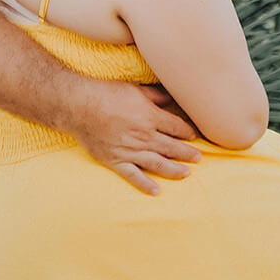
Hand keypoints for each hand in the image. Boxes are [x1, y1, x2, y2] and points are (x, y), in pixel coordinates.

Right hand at [68, 79, 201, 195]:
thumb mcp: (135, 89)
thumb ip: (155, 95)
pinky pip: (133, 176)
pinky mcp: (116, 161)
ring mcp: (130, 151)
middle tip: (199, 158)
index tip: (194, 135)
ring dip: (174, 169)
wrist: (80, 105)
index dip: (187, 132)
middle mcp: (143, 136)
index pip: (175, 127)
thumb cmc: (107, 93)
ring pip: (157, 163)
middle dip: (187, 153)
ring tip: (187, 173)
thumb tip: (171, 96)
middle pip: (171, 147)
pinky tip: (157, 190)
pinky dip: (145, 184)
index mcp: (150, 116)